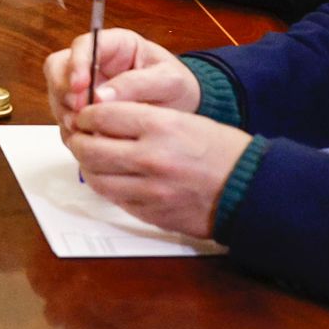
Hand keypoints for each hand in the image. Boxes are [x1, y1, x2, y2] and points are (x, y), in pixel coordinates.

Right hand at [44, 27, 199, 130]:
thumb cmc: (176, 86)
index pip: (83, 45)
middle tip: (81, 114)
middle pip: (57, 68)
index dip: (76, 63)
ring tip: (89, 130)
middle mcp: (92, 62)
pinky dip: (71, 131)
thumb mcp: (168, 81)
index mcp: (114, 45)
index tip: (80, 86)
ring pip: (56, 94)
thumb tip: (101, 97)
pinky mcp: (81, 109)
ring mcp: (83, 86)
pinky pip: (63, 118)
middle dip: (64, 92)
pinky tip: (91, 140)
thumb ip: (136, 84)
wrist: (181, 108)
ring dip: (66, 113)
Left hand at [60, 98, 249, 239]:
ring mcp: (149, 190)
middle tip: (79, 136)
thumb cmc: (221, 151)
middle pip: (90, 148)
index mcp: (160, 127)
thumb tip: (102, 120)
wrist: (250, 188)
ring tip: (91, 158)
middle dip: (78, 140)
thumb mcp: (183, 120)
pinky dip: (108, 187)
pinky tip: (113, 178)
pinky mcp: (150, 213)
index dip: (87, 114)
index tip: (84, 115)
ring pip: (96, 178)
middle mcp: (150, 158)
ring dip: (88, 166)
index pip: (102, 115)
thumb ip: (141, 119)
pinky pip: (115, 199)